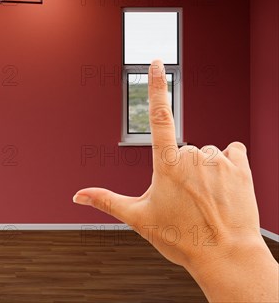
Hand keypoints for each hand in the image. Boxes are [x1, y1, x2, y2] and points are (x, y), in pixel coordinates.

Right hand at [73, 60, 277, 301]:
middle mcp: (192, 156)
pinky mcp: (241, 167)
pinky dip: (228, 164)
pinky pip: (232, 152)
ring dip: (205, 169)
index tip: (156, 61)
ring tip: (206, 198)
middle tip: (185, 199)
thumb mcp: (138, 218)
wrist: (225, 256)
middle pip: (183, 149)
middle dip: (182, 168)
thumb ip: (107, 200)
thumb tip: (77, 195)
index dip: (156, 86)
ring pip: (206, 153)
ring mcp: (218, 160)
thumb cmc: (181, 238)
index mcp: (166, 164)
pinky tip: (224, 186)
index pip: (159, 115)